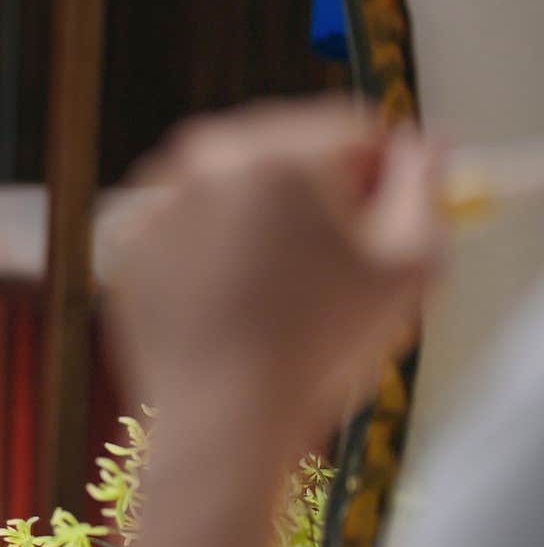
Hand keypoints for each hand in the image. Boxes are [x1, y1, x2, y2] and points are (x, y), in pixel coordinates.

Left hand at [105, 100, 446, 445]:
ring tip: (276, 284)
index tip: (380, 218)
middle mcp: (203, 157)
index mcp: (277, 151)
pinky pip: (182, 220)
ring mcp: (152, 196)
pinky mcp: (122, 239)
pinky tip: (229, 295)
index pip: (349, 127)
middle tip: (328, 260)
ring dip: (257, 211)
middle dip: (314, 187)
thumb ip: (425, 188)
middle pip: (283, 144)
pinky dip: (207, 243)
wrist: (222, 419)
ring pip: (228, 180)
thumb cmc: (320, 348)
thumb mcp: (410, 266)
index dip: (378, 172)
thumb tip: (425, 146)